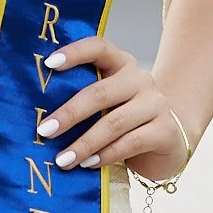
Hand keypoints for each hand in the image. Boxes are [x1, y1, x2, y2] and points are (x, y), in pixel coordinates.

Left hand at [35, 36, 191, 179]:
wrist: (170, 140)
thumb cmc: (126, 120)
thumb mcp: (108, 103)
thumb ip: (85, 99)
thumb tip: (43, 118)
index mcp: (121, 64)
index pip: (98, 48)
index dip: (74, 53)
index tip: (48, 64)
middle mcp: (140, 79)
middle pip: (100, 92)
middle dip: (69, 114)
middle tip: (45, 130)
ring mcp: (156, 104)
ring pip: (113, 122)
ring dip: (84, 143)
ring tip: (63, 159)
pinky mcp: (165, 130)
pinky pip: (130, 143)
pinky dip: (105, 155)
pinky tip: (88, 165)